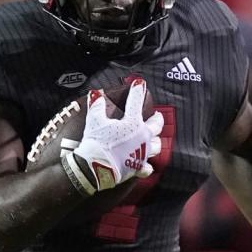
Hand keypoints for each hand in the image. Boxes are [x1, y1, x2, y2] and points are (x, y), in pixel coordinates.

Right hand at [64, 79, 162, 194]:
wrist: (96, 167)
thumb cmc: (97, 142)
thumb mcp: (94, 120)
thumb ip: (96, 105)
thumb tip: (96, 94)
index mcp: (132, 123)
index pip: (136, 102)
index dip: (137, 90)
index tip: (139, 83)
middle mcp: (142, 137)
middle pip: (156, 125)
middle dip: (157, 119)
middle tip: (156, 115)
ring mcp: (141, 153)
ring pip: (156, 146)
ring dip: (155, 141)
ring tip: (154, 138)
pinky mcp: (137, 168)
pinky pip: (147, 167)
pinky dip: (147, 166)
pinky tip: (147, 166)